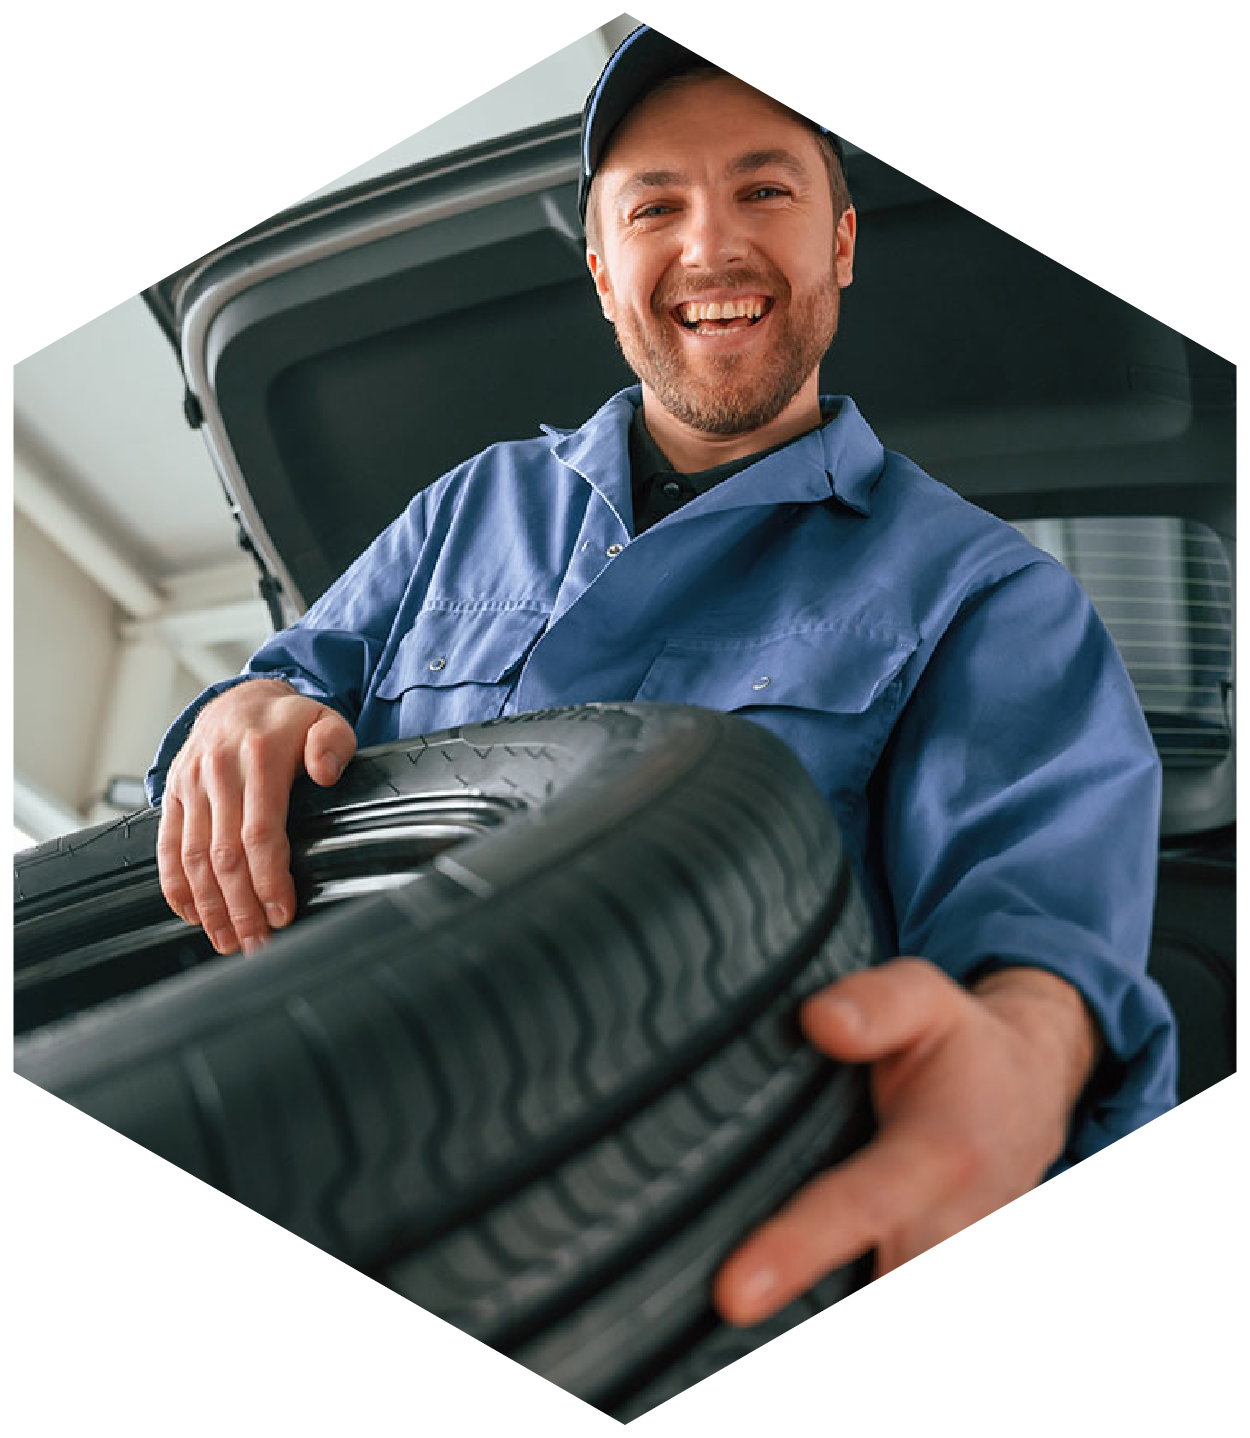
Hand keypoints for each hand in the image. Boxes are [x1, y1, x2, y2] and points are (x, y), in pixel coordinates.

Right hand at [156, 679, 356, 956]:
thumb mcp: (325, 720)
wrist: (237, 699)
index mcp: (259, 756)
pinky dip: (176, 887)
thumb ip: (333, 743)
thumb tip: (325, 772)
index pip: (260, 831)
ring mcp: (190, 784)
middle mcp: (218, 771)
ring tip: (229, 942)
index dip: (269, 878)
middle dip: (241, 907)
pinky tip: (194, 916)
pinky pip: (168, 847)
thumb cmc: (289, 721)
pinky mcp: (172, 795)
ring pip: (193, 858)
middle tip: (258, 943)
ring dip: (210, 907)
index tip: (282, 913)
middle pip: (224, 855)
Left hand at [713, 958, 1101, 1323]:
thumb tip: (818, 1020)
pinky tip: (790, 1317)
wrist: (1031, 1086)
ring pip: (887, 1308)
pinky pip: (893, 1303)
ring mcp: (959, 1263)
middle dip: (807, 1322)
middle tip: (724, 1316)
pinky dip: (845, 1309)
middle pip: (877, 1294)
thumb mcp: (925, 996)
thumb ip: (876, 1006)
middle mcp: (955, 1225)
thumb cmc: (961, 1042)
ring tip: (738, 1335)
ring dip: (824, 1324)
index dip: (796, 1250)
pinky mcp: (948, 1276)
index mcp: (940, 1153)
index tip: (734, 1293)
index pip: (860, 1208)